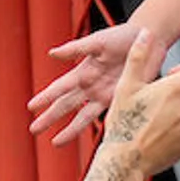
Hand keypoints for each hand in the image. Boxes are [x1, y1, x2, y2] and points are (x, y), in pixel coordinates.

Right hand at [30, 23, 143, 144]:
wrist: (148, 41)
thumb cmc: (122, 36)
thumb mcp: (98, 42)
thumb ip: (76, 49)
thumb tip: (51, 54)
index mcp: (82, 71)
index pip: (59, 88)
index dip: (45, 97)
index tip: (30, 108)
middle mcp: (90, 86)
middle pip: (65, 105)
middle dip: (49, 118)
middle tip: (33, 130)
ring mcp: (104, 95)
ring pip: (82, 117)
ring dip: (69, 130)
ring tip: (55, 144)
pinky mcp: (122, 100)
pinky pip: (106, 118)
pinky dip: (98, 129)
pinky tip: (91, 142)